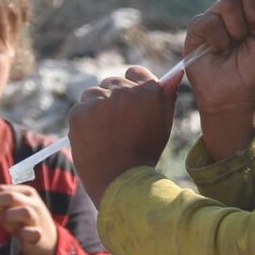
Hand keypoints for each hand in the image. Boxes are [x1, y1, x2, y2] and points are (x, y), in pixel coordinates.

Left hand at [0, 185, 57, 254]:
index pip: (2, 188)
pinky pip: (30, 232)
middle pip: (11, 196)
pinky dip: (22, 233)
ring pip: (23, 212)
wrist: (46, 240)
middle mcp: (33, 202)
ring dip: (7, 216)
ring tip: (1, 220)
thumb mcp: (9, 209)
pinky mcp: (40, 234)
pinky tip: (17, 235)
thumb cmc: (23, 222)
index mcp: (26, 192)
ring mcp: (38, 218)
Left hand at [69, 65, 178, 204]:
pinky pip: (80, 109)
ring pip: (94, 93)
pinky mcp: (79, 112)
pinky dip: (84, 121)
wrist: (120, 182)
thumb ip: (167, 97)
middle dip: (114, 98)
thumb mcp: (163, 125)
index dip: (133, 87)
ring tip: (105, 133)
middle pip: (113, 82)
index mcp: (149, 91)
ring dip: (97, 107)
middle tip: (117, 124)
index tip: (131, 102)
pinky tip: (94, 138)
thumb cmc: (145, 154)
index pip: (136, 72)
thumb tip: (175, 74)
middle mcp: (124, 91)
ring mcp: (100, 100)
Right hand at [185, 0, 254, 157]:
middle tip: (252, 35)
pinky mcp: (196, 31)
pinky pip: (208, 21)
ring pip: (226, 4)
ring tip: (233, 47)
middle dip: (253, 14)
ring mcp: (213, 19)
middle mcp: (231, 12)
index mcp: (250, 11)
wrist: (236, 98)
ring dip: (236, 30)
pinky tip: (219, 51)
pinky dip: (219, 39)